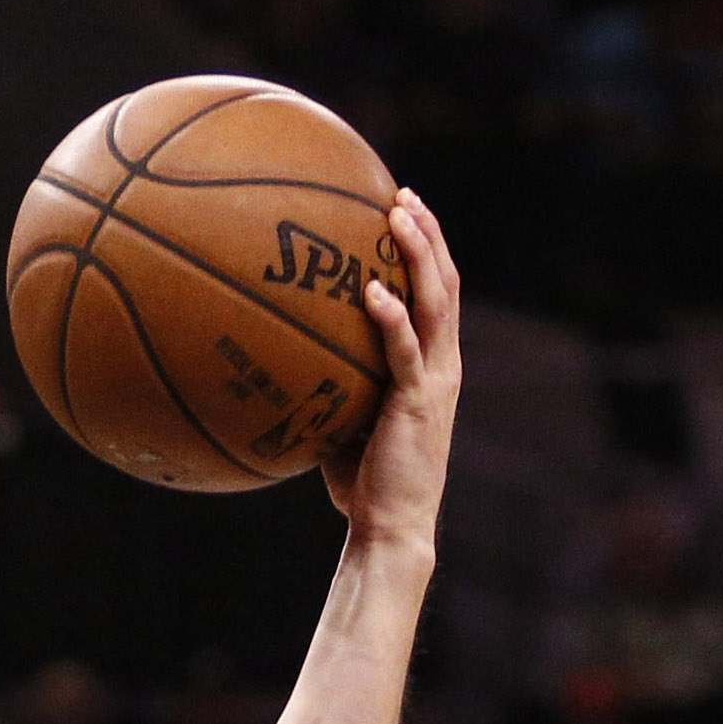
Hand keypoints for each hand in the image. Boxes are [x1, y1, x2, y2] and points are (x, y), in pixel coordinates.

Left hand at [319, 191, 461, 547]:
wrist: (391, 528)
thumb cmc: (363, 483)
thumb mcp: (344, 421)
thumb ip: (328, 383)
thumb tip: (276, 356)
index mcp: (432, 366)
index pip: (437, 296)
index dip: (426, 250)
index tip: (401, 210)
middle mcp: (443, 366)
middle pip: (445, 284)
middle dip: (428, 234)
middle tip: (401, 195)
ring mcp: (435, 382)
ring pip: (437, 303)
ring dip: (420, 255)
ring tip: (398, 216)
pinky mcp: (418, 403)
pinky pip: (405, 351)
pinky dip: (392, 317)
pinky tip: (371, 290)